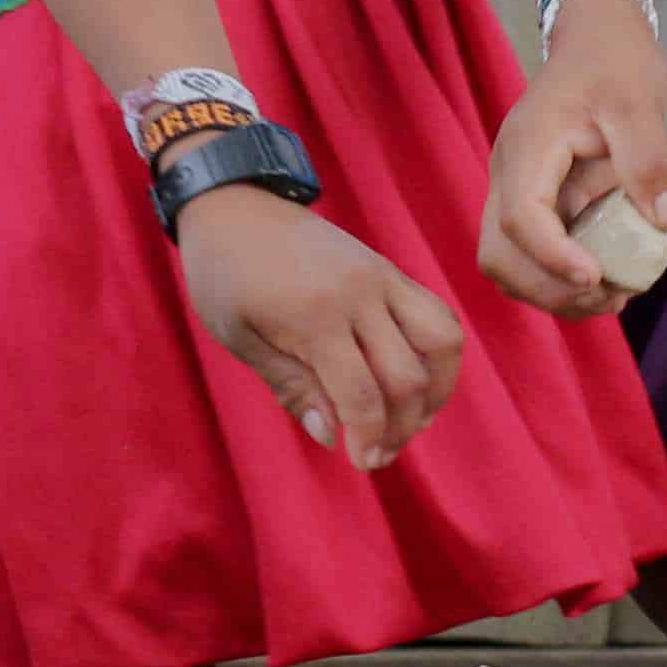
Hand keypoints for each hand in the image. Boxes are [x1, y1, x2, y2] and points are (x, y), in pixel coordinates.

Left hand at [177, 180, 465, 465]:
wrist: (234, 203)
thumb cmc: (224, 274)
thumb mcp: (240, 338)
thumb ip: (291, 387)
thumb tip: (331, 436)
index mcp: (314, 316)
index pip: (363, 394)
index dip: (369, 438)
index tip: (362, 463)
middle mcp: (360, 294)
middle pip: (409, 376)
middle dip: (401, 426)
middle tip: (378, 452)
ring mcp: (382, 277)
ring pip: (442, 340)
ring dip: (437, 389)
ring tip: (411, 417)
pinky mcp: (390, 270)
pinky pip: (436, 312)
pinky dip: (438, 352)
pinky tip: (416, 377)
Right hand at [480, 0, 666, 314]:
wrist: (597, 39)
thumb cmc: (615, 62)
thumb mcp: (640, 102)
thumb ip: (649, 160)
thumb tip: (665, 221)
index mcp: (528, 147)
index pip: (520, 218)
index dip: (553, 257)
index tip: (598, 277)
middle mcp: (509, 174)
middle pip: (500, 255)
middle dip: (550, 288)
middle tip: (613, 295)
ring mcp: (517, 190)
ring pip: (510, 264)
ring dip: (554, 292)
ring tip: (616, 294)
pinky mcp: (536, 203)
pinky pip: (535, 255)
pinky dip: (564, 278)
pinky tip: (612, 277)